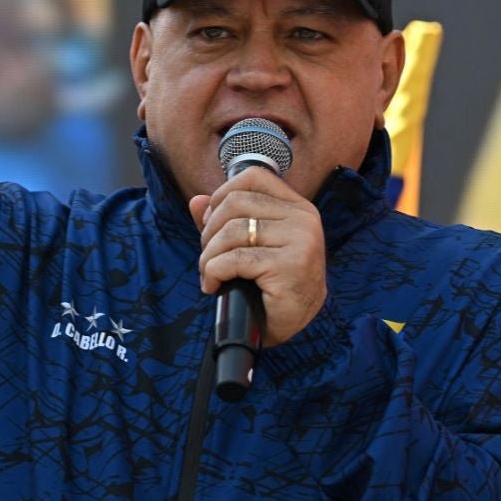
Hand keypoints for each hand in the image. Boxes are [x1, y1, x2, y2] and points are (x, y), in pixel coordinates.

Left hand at [190, 167, 327, 345]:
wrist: (295, 322)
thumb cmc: (274, 284)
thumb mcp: (250, 246)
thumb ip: (225, 221)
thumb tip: (197, 201)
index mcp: (298, 207)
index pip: (253, 178)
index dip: (222, 195)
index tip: (211, 224)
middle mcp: (304, 218)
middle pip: (236, 203)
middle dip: (210, 231)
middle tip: (208, 257)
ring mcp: (301, 240)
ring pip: (233, 231)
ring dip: (209, 255)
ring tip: (209, 274)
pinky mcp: (290, 265)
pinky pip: (235, 259)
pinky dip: (214, 272)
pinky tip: (214, 286)